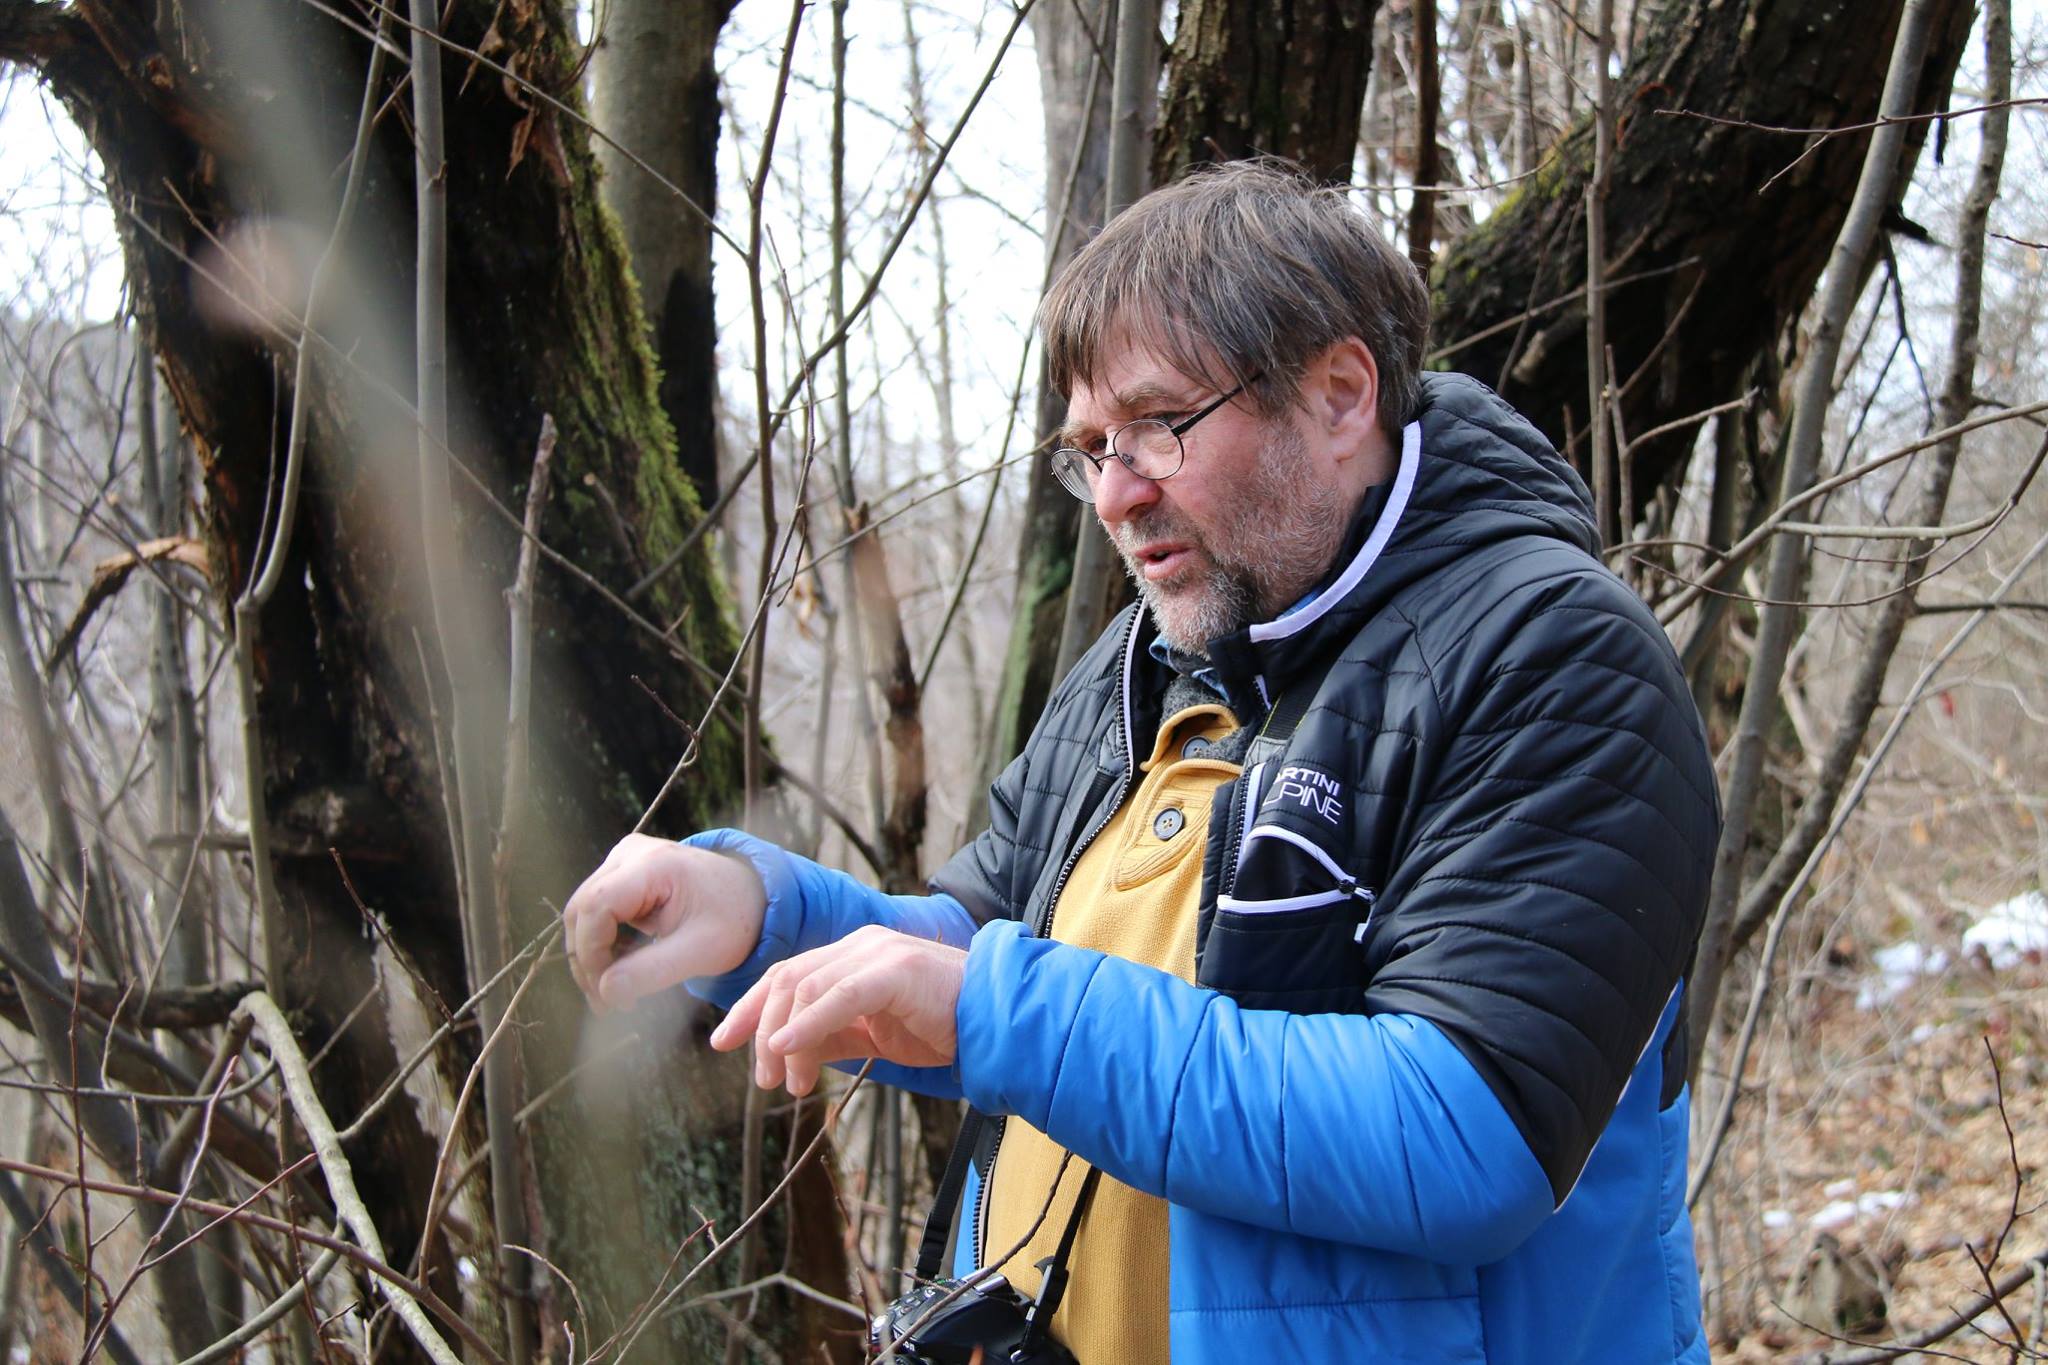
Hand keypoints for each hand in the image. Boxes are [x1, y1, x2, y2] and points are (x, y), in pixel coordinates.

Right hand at [561, 834, 767, 1010]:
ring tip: (616, 995)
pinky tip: (623, 971)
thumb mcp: (701, 952)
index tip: (607, 994)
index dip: (591, 953)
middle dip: (588, 961)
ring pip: (583, 913)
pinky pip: (595, 913)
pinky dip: (602, 945)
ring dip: (592, 957)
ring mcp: (624, 860)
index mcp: (654, 865)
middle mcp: (632, 854)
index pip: (596, 906)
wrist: (752, 897)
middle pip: (582, 910)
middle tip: (607, 1005)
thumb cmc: (733, 921)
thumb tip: (605, 991)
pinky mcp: (622, 874)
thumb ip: (653, 971)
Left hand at [710, 925, 964, 1096]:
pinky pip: (840, 994)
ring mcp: (877, 953)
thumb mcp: (873, 1035)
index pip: (787, 975)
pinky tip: (789, 1045)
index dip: (751, 1008)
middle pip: (787, 978)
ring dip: (785, 1039)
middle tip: (760, 1078)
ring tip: (788, 1083)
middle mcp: (859, 946)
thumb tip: (785, 1052)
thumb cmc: (940, 1025)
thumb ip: (830, 1036)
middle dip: (759, 1027)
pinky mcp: (895, 970)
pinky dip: (808, 1021)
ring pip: (807, 987)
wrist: (996, 1019)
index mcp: (852, 955)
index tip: (724, 1042)